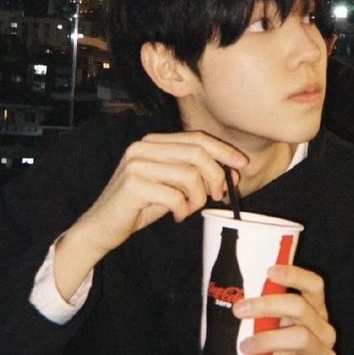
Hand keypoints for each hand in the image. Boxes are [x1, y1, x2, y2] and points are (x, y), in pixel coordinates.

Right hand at [55, 131, 246, 299]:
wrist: (100, 228)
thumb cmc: (140, 205)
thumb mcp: (171, 185)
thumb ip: (195, 174)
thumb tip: (232, 173)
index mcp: (153, 141)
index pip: (197, 137)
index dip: (223, 150)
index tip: (242, 164)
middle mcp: (144, 146)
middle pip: (198, 153)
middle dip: (216, 176)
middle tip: (218, 196)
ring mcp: (137, 164)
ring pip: (190, 175)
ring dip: (198, 198)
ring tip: (188, 209)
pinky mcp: (133, 185)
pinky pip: (176, 196)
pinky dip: (183, 209)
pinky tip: (176, 216)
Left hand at [233, 265, 335, 353]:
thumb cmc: (282, 346)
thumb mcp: (279, 324)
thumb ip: (271, 309)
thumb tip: (248, 295)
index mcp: (315, 308)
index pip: (313, 284)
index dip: (293, 275)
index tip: (269, 271)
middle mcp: (323, 327)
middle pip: (300, 307)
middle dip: (267, 305)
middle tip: (239, 309)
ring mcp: (323, 349)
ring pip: (300, 336)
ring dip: (268, 339)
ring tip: (245, 345)